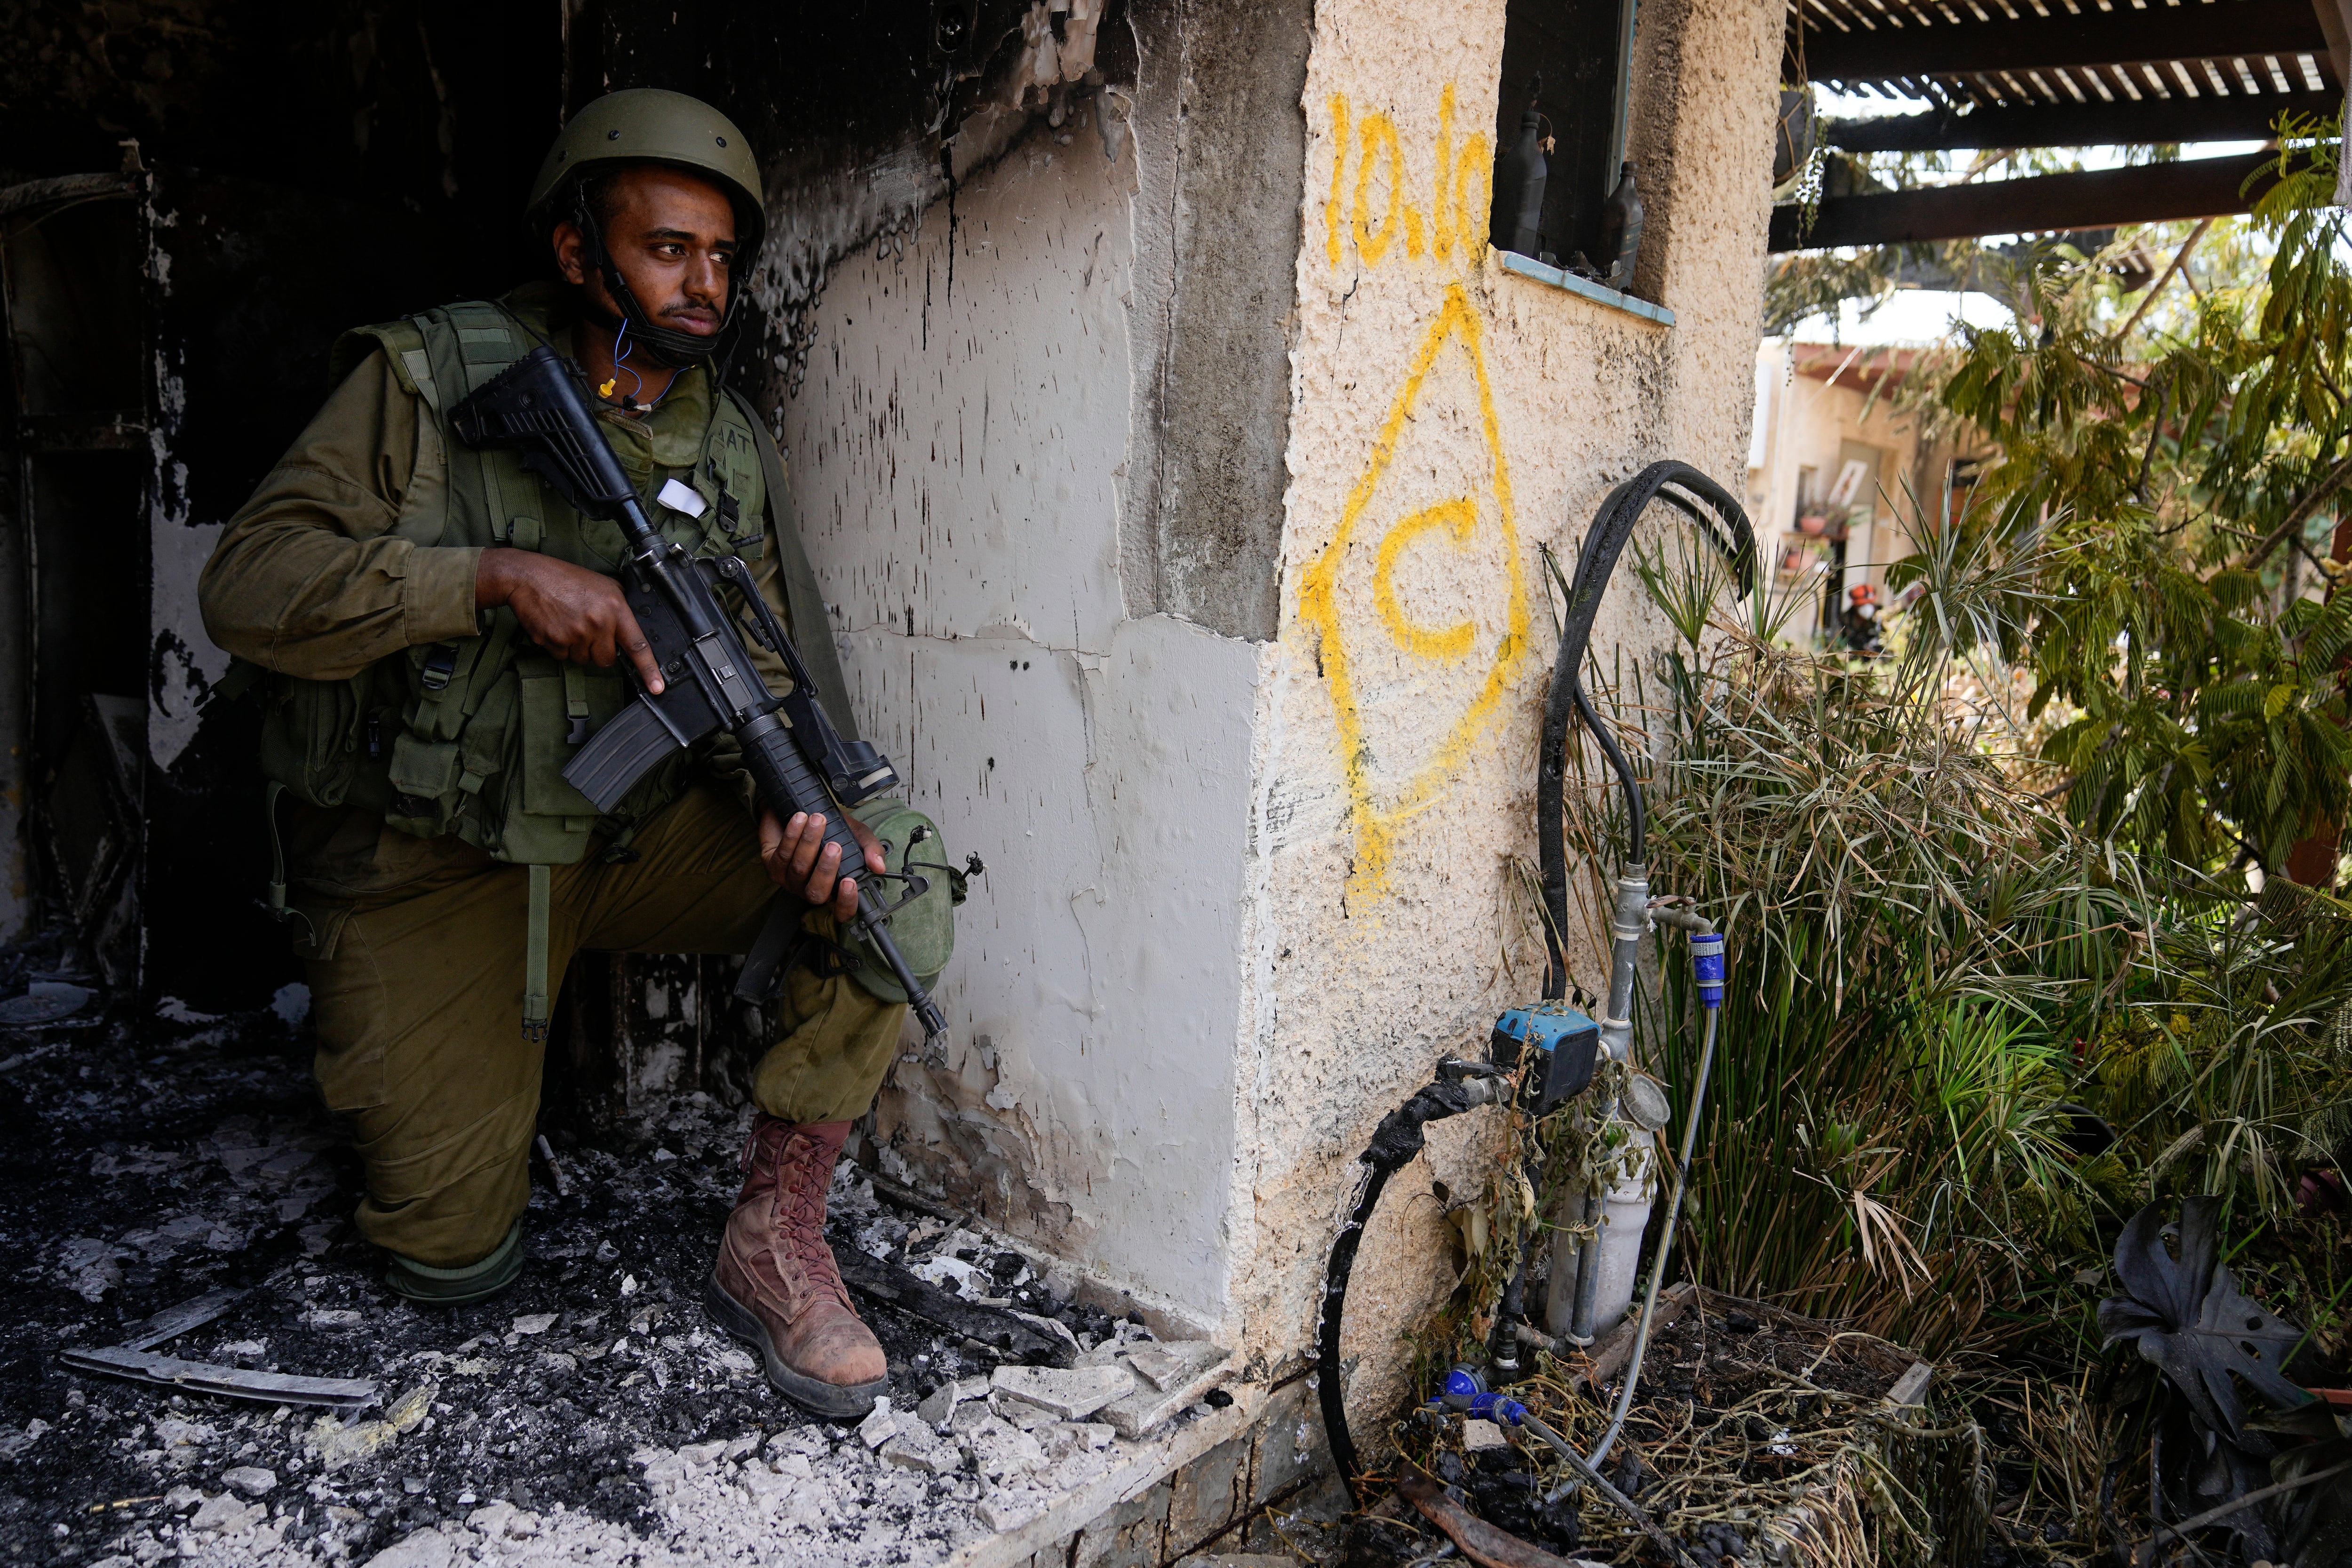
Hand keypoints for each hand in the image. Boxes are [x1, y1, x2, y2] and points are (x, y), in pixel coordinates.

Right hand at [476, 548, 664, 692]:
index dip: (649, 669)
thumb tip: (633, 628)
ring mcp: (575, 634)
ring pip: (584, 659)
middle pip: (608, 659)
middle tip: (589, 629)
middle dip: (600, 650)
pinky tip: (557, 626)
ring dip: (579, 648)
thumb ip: (621, 608)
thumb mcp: (605, 585)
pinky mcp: (555, 641)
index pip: (637, 644)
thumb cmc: (567, 579)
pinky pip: (564, 656)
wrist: (529, 577)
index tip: (657, 687)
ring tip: (570, 622)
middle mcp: (598, 623)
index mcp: (614, 608)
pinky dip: (561, 646)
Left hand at [759, 809, 886, 922]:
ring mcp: (789, 881)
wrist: (800, 812)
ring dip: (809, 843)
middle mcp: (810, 889)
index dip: (846, 904)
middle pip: (816, 893)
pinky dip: (792, 835)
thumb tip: (878, 865)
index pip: (840, 911)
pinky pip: (782, 855)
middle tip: (834, 845)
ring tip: (818, 821)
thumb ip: (870, 849)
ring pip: (798, 870)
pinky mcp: (771, 866)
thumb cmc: (830, 830)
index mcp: (833, 888)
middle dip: (825, 869)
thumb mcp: (856, 835)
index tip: (850, 883)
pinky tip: (800, 819)